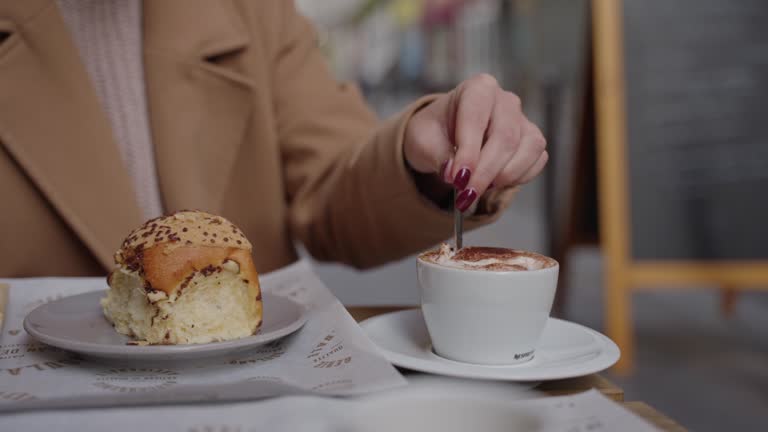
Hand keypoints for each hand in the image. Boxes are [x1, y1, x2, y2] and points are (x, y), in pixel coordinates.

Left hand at [404, 74, 547, 211]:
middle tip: (467, 194)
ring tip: (478, 188)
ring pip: (528, 148)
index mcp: (477, 89)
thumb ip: (437, 155)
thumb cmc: (434, 131)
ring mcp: (522, 119)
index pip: (476, 118)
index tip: (458, 179)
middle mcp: (504, 100)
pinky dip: (518, 178)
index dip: (469, 152)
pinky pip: (536, 160)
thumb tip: (456, 174)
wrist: (444, 135)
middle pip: (505, 137)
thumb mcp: (423, 141)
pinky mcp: (532, 140)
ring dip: (504, 176)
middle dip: (486, 172)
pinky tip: (495, 184)